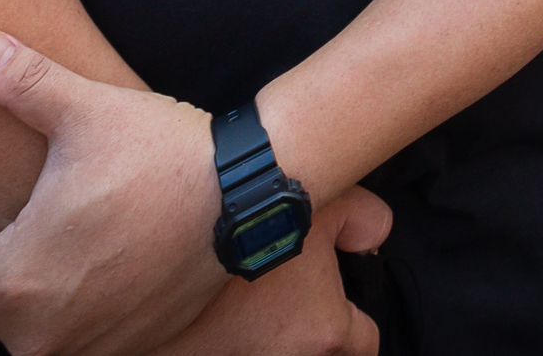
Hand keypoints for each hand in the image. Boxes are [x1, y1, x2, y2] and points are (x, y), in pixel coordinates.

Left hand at [0, 33, 268, 355]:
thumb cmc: (160, 155)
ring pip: (26, 330)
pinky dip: (74, 308)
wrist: (247, 197)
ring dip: (28, 293)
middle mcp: (42, 330)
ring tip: (58, 240)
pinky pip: (77, 339)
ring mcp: (88, 346)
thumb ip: (22, 82)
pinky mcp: (128, 349)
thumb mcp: (84, 110)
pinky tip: (99, 261)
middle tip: (9, 224)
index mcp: (13, 278)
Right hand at [151, 194, 394, 355]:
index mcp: (325, 335)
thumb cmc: (257, 220)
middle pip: (311, 354)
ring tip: (236, 302)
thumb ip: (364, 220)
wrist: (170, 234)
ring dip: (252, 337)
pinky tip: (200, 311)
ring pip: (259, 353)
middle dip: (299, 333)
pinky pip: (213, 348)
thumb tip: (372, 237)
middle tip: (280, 300)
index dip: (353, 320)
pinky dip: (211, 337)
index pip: (364, 343)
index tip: (336, 303)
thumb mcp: (331, 201)